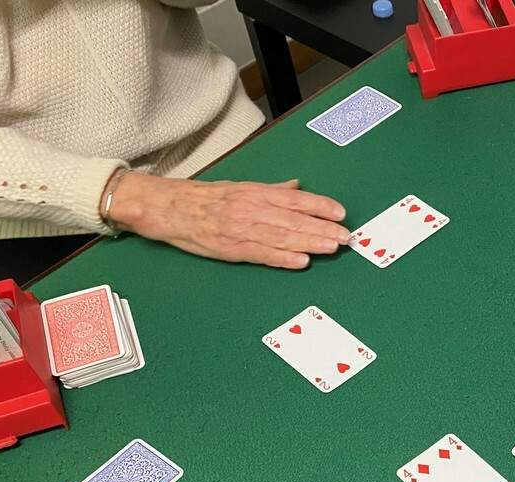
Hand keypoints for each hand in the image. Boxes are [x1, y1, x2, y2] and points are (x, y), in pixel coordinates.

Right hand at [108, 172, 350, 268]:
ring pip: (283, 237)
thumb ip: (271, 190)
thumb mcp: (241, 187)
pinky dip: (283, 258)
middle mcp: (253, 209)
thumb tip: (297, 188)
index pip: (296, 199)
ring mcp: (243, 229)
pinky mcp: (232, 248)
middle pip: (295, 220)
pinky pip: (262, 254)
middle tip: (346, 236)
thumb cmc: (205, 198)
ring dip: (310, 243)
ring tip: (332, 248)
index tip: (340, 213)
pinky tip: (301, 261)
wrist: (169, 207)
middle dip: (323, 228)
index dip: (320, 206)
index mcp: (256, 193)